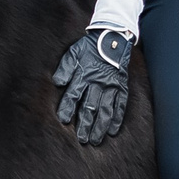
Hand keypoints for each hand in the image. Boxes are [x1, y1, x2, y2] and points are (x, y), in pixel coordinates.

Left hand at [51, 27, 130, 145]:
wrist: (112, 38)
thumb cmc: (89, 48)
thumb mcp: (73, 53)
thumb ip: (64, 68)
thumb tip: (57, 82)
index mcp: (84, 75)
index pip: (73, 95)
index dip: (67, 108)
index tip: (64, 120)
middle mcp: (98, 83)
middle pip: (90, 107)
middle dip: (85, 124)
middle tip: (81, 139)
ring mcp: (111, 86)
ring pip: (105, 110)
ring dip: (100, 127)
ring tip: (95, 140)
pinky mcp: (121, 87)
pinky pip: (120, 106)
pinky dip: (117, 119)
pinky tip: (112, 131)